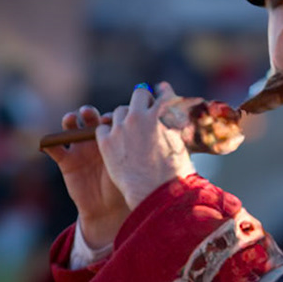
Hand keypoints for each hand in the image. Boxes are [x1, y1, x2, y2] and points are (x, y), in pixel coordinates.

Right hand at [44, 104, 129, 249]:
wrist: (109, 209)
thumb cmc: (127, 186)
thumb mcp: (134, 165)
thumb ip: (138, 149)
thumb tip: (155, 132)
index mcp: (115, 138)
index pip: (111, 119)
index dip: (110, 114)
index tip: (114, 117)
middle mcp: (96, 140)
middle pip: (90, 119)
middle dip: (88, 113)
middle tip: (89, 113)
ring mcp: (80, 149)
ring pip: (71, 128)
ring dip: (68, 121)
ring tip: (70, 119)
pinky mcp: (66, 161)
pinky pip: (54, 149)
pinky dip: (49, 144)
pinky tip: (48, 142)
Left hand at [96, 82, 194, 208]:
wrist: (155, 190)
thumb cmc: (174, 171)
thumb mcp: (180, 143)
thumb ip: (175, 124)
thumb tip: (176, 111)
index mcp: (163, 115)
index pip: (164, 94)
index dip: (162, 92)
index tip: (160, 91)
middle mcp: (140, 116)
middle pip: (138, 95)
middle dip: (141, 101)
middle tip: (143, 112)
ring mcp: (121, 128)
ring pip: (118, 112)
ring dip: (124, 118)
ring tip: (128, 132)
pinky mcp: (105, 142)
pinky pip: (102, 128)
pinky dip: (107, 133)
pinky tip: (113, 142)